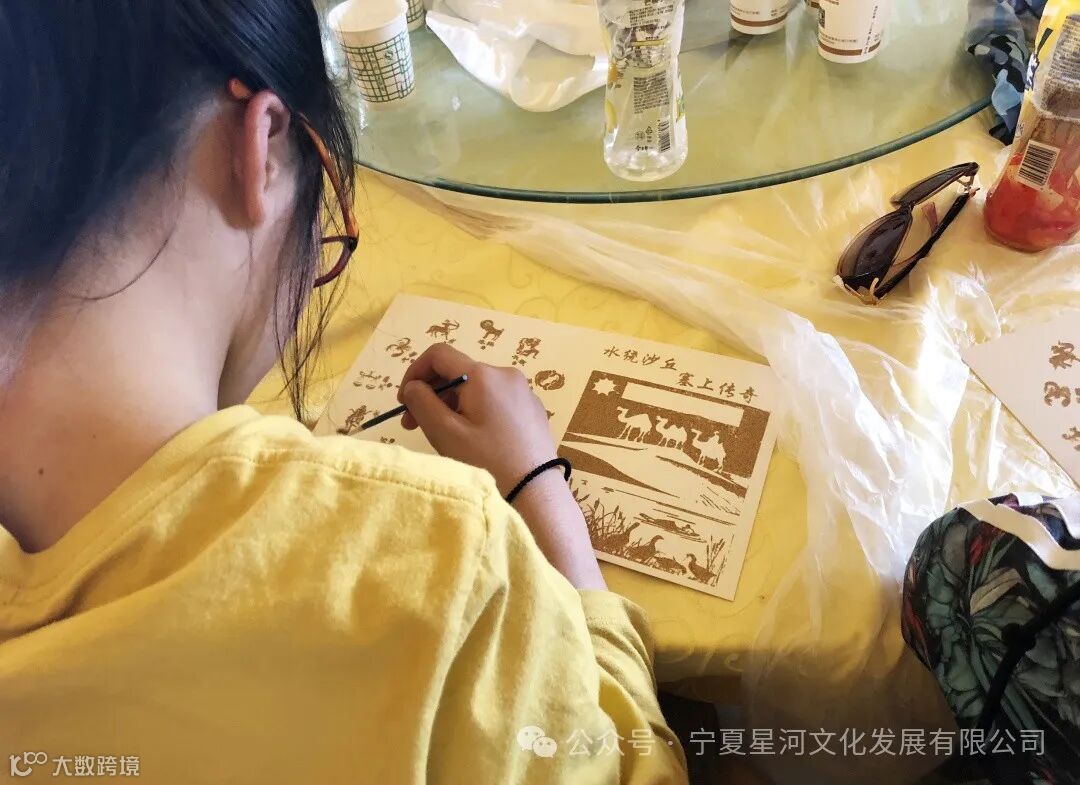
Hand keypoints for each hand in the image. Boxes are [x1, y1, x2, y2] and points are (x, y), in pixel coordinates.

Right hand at [398, 344, 556, 495]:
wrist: (535, 491)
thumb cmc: (487, 461)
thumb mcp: (445, 432)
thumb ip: (422, 402)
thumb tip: (414, 386)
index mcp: (483, 375)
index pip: (439, 354)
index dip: (415, 372)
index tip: (405, 401)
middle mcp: (506, 374)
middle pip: (458, 372)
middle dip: (433, 394)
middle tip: (415, 425)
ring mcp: (523, 391)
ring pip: (476, 388)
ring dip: (453, 405)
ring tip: (445, 436)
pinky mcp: (532, 409)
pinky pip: (495, 400)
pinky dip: (476, 411)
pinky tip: (476, 439)